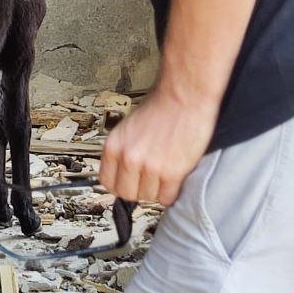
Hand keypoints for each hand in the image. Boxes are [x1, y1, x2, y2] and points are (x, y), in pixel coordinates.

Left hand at [98, 88, 217, 205]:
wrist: (185, 95)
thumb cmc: (162, 105)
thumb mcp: (129, 127)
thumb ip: (124, 149)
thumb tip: (124, 171)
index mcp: (114, 145)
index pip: (108, 182)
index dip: (121, 185)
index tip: (130, 184)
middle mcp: (128, 158)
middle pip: (127, 194)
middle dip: (139, 190)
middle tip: (150, 182)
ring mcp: (149, 167)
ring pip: (148, 198)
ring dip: (157, 191)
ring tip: (165, 177)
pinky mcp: (172, 172)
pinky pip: (167, 198)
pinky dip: (171, 193)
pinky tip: (175, 180)